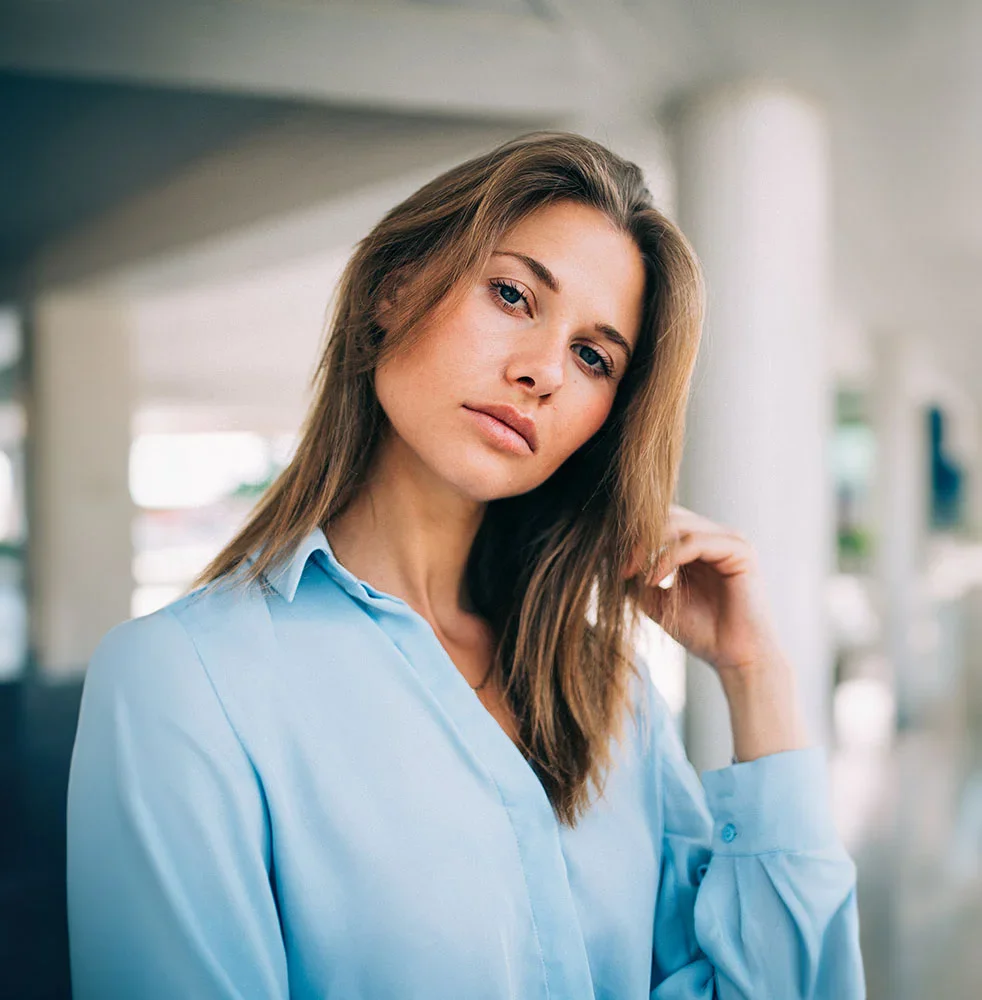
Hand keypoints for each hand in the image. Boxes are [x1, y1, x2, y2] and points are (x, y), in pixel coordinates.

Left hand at [623, 504, 784, 677]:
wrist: (736, 659)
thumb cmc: (701, 632)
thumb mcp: (655, 599)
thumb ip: (635, 576)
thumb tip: (605, 554)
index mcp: (697, 543)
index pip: (660, 519)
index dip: (632, 534)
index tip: (608, 557)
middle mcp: (714, 535)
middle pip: (667, 514)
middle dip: (637, 538)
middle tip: (620, 566)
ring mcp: (728, 539)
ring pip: (678, 524)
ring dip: (648, 547)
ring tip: (632, 574)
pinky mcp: (739, 549)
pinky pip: (694, 541)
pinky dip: (668, 557)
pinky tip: (653, 579)